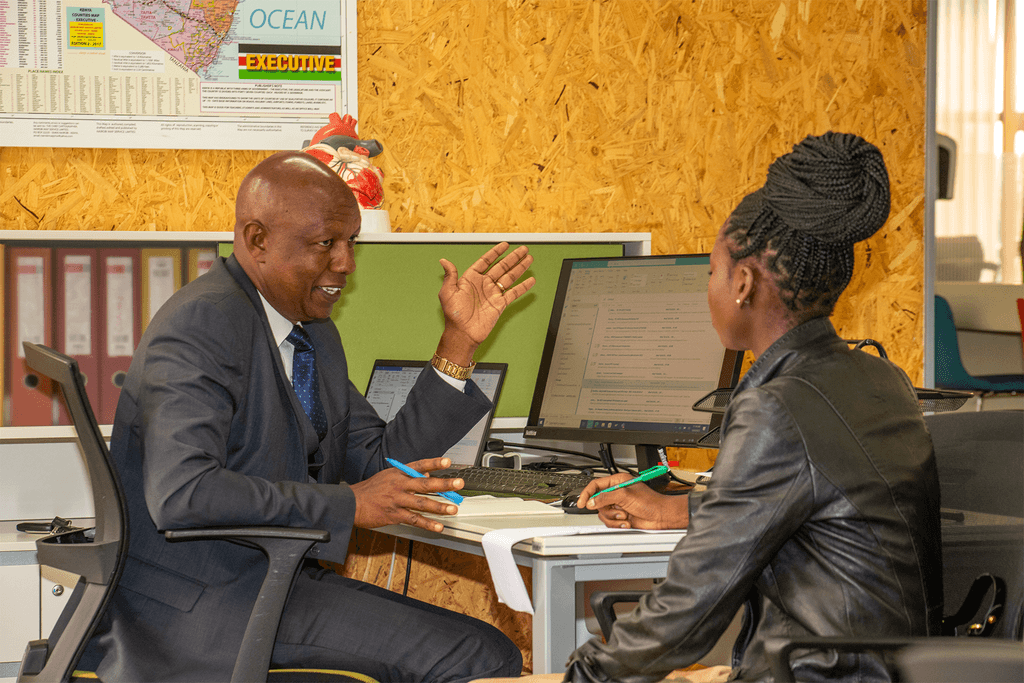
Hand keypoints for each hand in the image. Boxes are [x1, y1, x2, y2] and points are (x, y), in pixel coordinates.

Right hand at [350, 457, 464, 532]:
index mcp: (397, 473)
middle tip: (459, 483)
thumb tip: (426, 475)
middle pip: (425, 484)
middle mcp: (399, 485)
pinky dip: (427, 523)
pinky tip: (438, 526)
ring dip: (439, 506)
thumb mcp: (388, 476)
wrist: (351, 503)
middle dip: (444, 484)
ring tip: (453, 508)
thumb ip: (407, 475)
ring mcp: (397, 500)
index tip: (448, 461)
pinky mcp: (394, 515)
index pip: (419, 465)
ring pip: (422, 503)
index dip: (434, 463)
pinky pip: (413, 520)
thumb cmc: (370, 490)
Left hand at [435, 243, 535, 363]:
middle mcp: (483, 285)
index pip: (485, 261)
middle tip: (523, 249)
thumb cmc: (454, 315)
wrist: (463, 334)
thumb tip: (444, 261)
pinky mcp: (500, 304)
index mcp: (471, 279)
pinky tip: (531, 280)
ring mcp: (493, 294)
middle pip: (501, 267)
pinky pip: (513, 293)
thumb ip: (450, 276)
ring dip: (520, 268)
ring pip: (509, 277)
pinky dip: (523, 287)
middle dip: (513, 258)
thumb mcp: (448, 293)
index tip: (505, 245)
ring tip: (529, 259)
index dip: (495, 253)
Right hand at [577, 473, 688, 529]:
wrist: (660, 516)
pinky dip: (617, 524)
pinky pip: (609, 521)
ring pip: (603, 513)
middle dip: (606, 509)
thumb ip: (605, 497)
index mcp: (617, 481)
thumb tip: (591, 501)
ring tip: (625, 516)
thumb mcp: (625, 496)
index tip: (582, 502)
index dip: (587, 493)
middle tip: (616, 509)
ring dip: (613, 517)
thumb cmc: (650, 502)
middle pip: (597, 501)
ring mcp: (618, 505)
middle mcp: (616, 493)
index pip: (596, 485)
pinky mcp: (620, 516)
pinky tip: (627, 521)